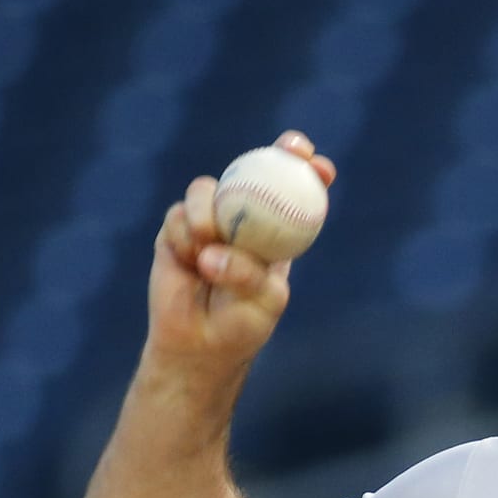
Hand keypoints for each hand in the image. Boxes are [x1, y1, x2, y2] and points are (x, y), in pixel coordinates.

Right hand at [148, 131, 335, 370]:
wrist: (200, 345)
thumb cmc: (243, 323)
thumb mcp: (264, 300)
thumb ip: (249, 272)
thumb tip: (213, 251)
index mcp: (278, 231)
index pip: (296, 191)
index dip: (309, 172)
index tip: (319, 166)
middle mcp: (244, 217)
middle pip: (256, 169)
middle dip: (276, 154)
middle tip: (287, 152)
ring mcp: (209, 219)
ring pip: (206, 190)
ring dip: (208, 215)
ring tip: (206, 254)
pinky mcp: (177, 229)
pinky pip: (178, 215)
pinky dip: (184, 236)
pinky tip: (191, 263)